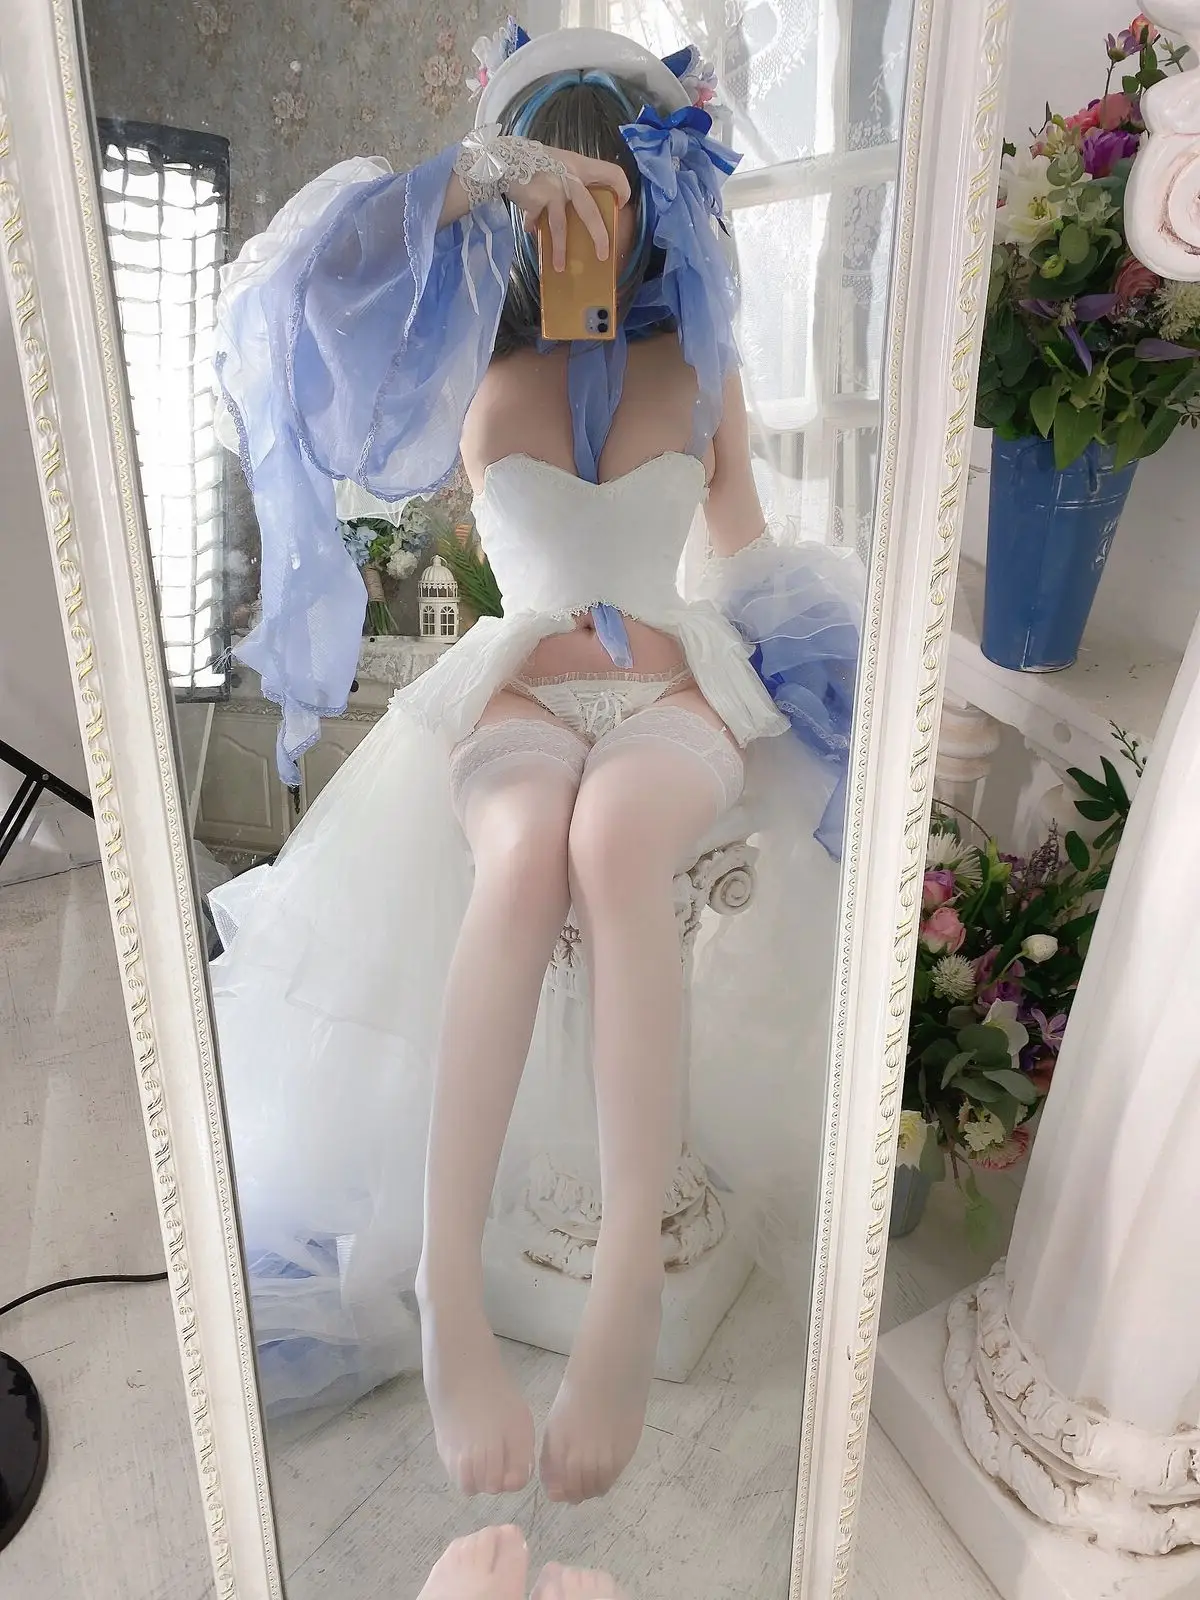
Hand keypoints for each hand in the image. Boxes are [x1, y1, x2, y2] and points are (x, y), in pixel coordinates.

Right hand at [506, 149, 630, 272]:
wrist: (506, 157)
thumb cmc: (537, 161)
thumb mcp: (561, 163)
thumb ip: (573, 179)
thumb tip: (582, 207)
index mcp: (581, 166)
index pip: (612, 173)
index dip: (622, 189)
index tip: (622, 204)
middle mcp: (570, 178)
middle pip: (590, 212)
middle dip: (598, 236)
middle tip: (602, 255)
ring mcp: (552, 191)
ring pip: (561, 226)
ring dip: (560, 249)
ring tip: (560, 267)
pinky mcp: (535, 201)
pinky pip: (536, 222)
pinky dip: (532, 227)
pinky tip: (530, 230)